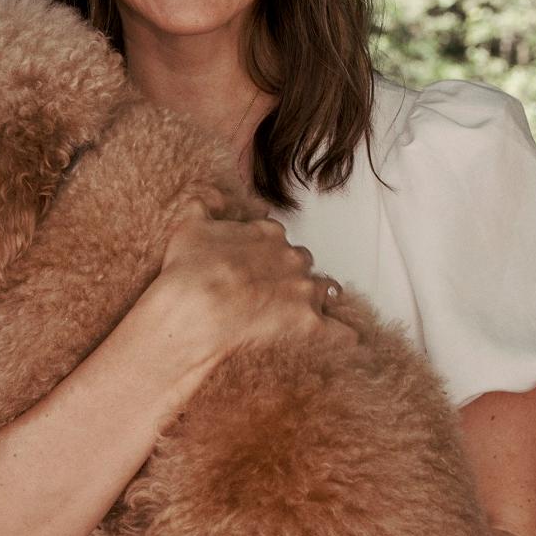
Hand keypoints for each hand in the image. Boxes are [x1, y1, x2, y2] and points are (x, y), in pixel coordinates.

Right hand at [153, 194, 356, 368]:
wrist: (194, 308)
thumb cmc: (189, 269)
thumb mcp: (190, 225)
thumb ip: (206, 205)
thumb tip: (214, 196)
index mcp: (269, 234)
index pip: (279, 238)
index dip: (268, 253)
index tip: (258, 264)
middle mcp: (292, 258)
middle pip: (303, 264)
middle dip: (292, 275)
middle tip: (273, 291)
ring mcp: (303, 291)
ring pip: (325, 291)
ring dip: (318, 298)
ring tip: (306, 312)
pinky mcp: (309, 324)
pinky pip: (339, 330)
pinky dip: (342, 334)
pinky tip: (345, 339)